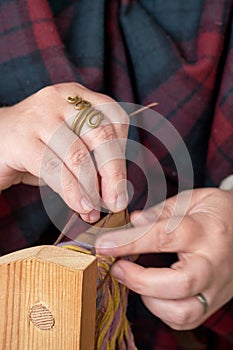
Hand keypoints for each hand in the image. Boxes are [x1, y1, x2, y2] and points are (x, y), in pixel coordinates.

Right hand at [0, 82, 127, 221]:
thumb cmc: (37, 146)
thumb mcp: (69, 149)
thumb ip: (92, 166)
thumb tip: (114, 197)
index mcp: (79, 97)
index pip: (116, 119)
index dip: (123, 152)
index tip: (120, 181)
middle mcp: (61, 100)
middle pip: (102, 136)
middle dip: (114, 174)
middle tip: (117, 202)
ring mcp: (40, 116)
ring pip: (79, 154)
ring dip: (92, 188)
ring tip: (94, 208)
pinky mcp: (21, 139)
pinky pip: (54, 169)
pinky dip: (71, 191)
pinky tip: (78, 205)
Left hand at [96, 188, 232, 329]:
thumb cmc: (216, 210)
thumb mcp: (190, 199)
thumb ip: (159, 212)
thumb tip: (131, 222)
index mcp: (206, 230)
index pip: (162, 237)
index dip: (127, 242)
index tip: (102, 244)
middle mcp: (213, 262)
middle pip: (178, 283)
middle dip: (138, 279)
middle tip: (117, 267)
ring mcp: (217, 286)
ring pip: (184, 311)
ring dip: (149, 299)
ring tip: (135, 279)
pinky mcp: (215, 301)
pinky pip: (186, 319)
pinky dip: (162, 310)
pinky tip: (152, 292)